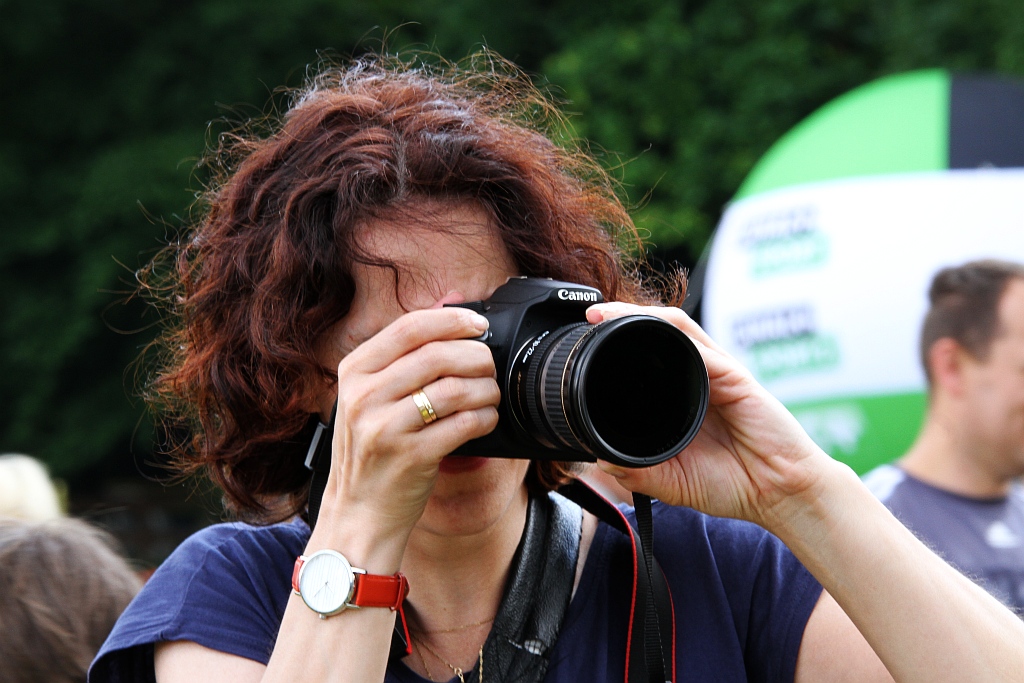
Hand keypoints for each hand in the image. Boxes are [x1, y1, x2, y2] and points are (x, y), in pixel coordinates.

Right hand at [311, 303, 498, 562]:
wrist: (359, 513)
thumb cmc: (373, 449)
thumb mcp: (373, 396)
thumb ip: (405, 353)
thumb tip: (450, 302)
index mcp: (354, 371)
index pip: (409, 327)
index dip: (452, 320)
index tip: (479, 324)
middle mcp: (364, 396)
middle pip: (437, 355)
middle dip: (476, 355)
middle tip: (491, 364)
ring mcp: (384, 427)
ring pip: (453, 389)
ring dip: (485, 388)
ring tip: (491, 394)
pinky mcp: (410, 456)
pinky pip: (462, 425)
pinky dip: (485, 418)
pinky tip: (487, 420)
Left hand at [586, 302, 833, 531]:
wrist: (779, 494)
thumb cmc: (732, 484)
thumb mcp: (672, 481)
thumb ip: (638, 471)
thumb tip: (600, 460)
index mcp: (681, 395)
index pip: (647, 354)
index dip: (617, 341)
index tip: (585, 337)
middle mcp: (698, 376)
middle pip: (659, 332)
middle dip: (624, 317)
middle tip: (594, 316)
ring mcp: (718, 374)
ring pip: (678, 329)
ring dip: (644, 316)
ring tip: (613, 313)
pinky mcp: (737, 379)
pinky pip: (705, 353)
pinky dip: (681, 342)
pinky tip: (659, 338)